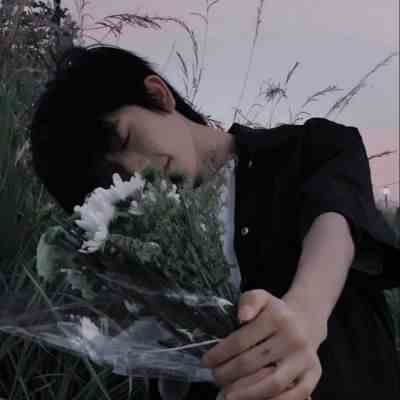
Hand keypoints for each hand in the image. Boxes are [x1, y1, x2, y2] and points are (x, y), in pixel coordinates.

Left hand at [201, 289, 324, 399]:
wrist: (305, 322)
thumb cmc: (275, 312)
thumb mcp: (261, 297)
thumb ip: (249, 302)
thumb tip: (242, 317)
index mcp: (278, 318)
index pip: (242, 340)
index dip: (220, 354)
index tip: (206, 362)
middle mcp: (293, 338)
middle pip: (253, 363)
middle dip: (228, 374)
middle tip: (215, 378)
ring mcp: (305, 358)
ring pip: (272, 383)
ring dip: (246, 393)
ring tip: (228, 395)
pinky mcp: (314, 374)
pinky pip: (294, 396)